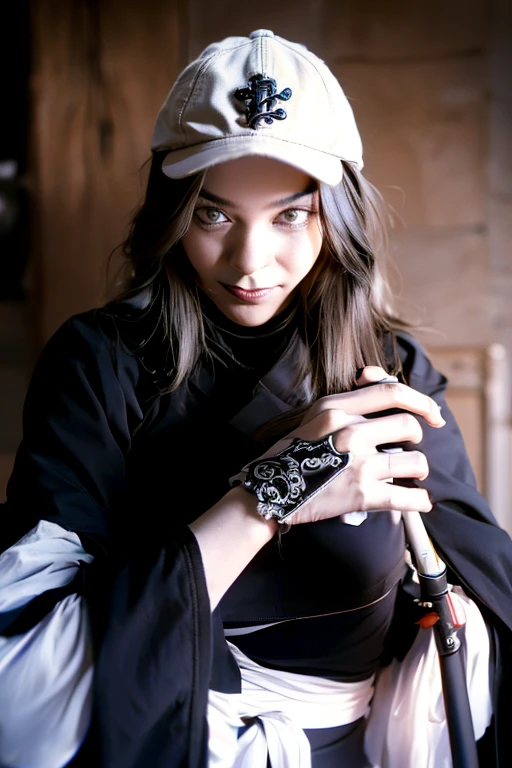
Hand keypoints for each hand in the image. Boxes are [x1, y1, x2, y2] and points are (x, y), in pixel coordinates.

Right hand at [262, 366, 444, 524]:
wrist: (270, 491)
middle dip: (417, 438)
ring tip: (410, 476)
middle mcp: (350, 432)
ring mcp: (357, 464)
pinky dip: (419, 501)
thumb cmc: (294, 453)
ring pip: (414, 461)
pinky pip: (407, 497)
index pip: (391, 392)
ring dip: (418, 470)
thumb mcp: (315, 415)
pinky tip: (418, 502)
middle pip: (409, 425)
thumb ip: (347, 401)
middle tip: (410, 448)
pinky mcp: (361, 495)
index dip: (421, 400)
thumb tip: (376, 378)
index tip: (433, 414)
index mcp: (338, 408)